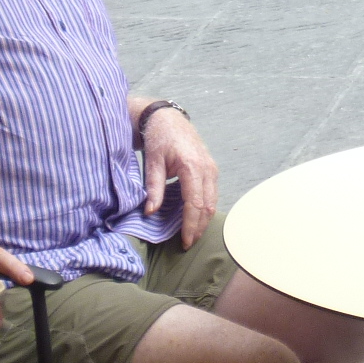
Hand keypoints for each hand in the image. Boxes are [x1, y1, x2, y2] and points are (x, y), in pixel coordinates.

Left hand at [139, 107, 218, 246]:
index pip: (195, 203)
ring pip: (212, 201)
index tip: (184, 241)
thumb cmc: (159, 138)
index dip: (190, 224)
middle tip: (187, 243)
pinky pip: (212, 194)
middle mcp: (207, 168)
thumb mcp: (152, 162)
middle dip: (199, 227)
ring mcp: (212, 168)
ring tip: (191, 234)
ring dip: (203, 219)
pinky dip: (205, 208)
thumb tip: (150, 212)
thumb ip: (154, 187)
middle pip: (207, 205)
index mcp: (191, 166)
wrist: (168, 119)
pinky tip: (194, 217)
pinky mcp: (211, 169)